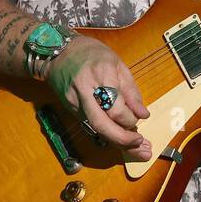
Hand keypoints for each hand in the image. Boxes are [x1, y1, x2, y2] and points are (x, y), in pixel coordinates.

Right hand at [44, 36, 151, 160]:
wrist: (56, 53)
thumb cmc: (92, 54)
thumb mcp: (118, 64)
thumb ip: (131, 91)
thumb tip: (144, 114)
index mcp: (101, 75)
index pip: (115, 107)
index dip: (130, 120)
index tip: (140, 121)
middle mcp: (85, 92)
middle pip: (101, 124)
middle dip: (122, 139)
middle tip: (140, 144)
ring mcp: (75, 103)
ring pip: (95, 129)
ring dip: (117, 142)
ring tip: (136, 147)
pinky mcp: (70, 110)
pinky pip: (91, 125)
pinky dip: (107, 133)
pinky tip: (121, 137)